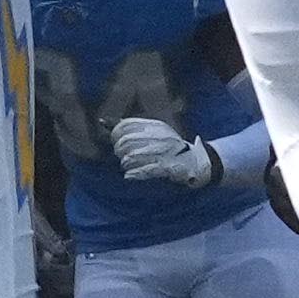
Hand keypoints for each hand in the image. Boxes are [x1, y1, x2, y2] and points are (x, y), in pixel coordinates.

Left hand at [103, 111, 217, 194]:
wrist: (197, 161)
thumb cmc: (169, 147)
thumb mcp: (152, 132)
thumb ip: (127, 127)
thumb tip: (101, 121)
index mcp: (155, 125)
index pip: (125, 126)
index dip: (116, 134)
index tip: (117, 141)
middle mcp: (159, 136)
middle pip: (125, 141)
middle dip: (119, 150)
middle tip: (123, 156)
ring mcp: (164, 152)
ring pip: (131, 157)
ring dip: (126, 163)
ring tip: (128, 166)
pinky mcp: (167, 168)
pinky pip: (144, 171)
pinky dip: (133, 174)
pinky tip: (129, 176)